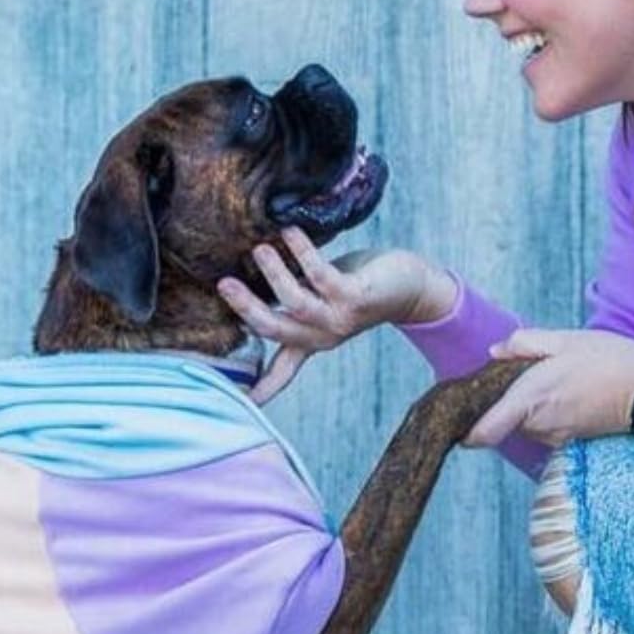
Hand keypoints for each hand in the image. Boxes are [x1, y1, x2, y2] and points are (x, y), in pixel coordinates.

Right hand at [216, 237, 455, 404]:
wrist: (409, 288)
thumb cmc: (355, 291)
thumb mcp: (318, 305)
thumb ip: (288, 305)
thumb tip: (242, 291)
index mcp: (311, 341)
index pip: (280, 370)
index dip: (259, 386)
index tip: (239, 401)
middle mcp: (323, 335)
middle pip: (276, 329)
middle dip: (247, 308)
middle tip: (224, 285)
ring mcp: (339, 317)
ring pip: (297, 302)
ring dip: (276, 274)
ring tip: (260, 249)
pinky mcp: (355, 295)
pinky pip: (322, 274)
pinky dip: (303, 252)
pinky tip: (290, 232)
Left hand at [464, 328, 633, 450]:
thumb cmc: (610, 360)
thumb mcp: (566, 339)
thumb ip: (524, 343)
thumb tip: (495, 350)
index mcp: (531, 397)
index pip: (483, 433)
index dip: (466, 431)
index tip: (461, 420)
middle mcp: (539, 424)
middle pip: (502, 422)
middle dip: (503, 402)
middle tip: (519, 375)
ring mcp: (555, 435)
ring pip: (523, 424)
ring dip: (526, 407)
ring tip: (550, 380)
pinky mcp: (569, 440)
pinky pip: (543, 427)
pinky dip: (545, 413)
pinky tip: (565, 392)